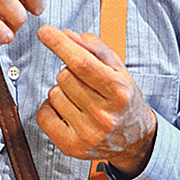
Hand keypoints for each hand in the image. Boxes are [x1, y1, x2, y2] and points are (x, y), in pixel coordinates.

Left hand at [36, 26, 156, 177]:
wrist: (135, 139)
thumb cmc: (123, 98)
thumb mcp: (118, 69)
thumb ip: (94, 48)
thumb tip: (66, 35)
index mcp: (119, 92)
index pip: (82, 64)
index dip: (61, 45)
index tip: (45, 32)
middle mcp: (105, 116)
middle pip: (65, 76)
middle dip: (69, 72)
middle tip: (84, 83)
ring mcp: (88, 134)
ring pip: (54, 93)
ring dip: (62, 91)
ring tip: (80, 99)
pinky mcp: (72, 147)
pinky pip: (43, 114)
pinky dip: (50, 108)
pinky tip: (67, 111)